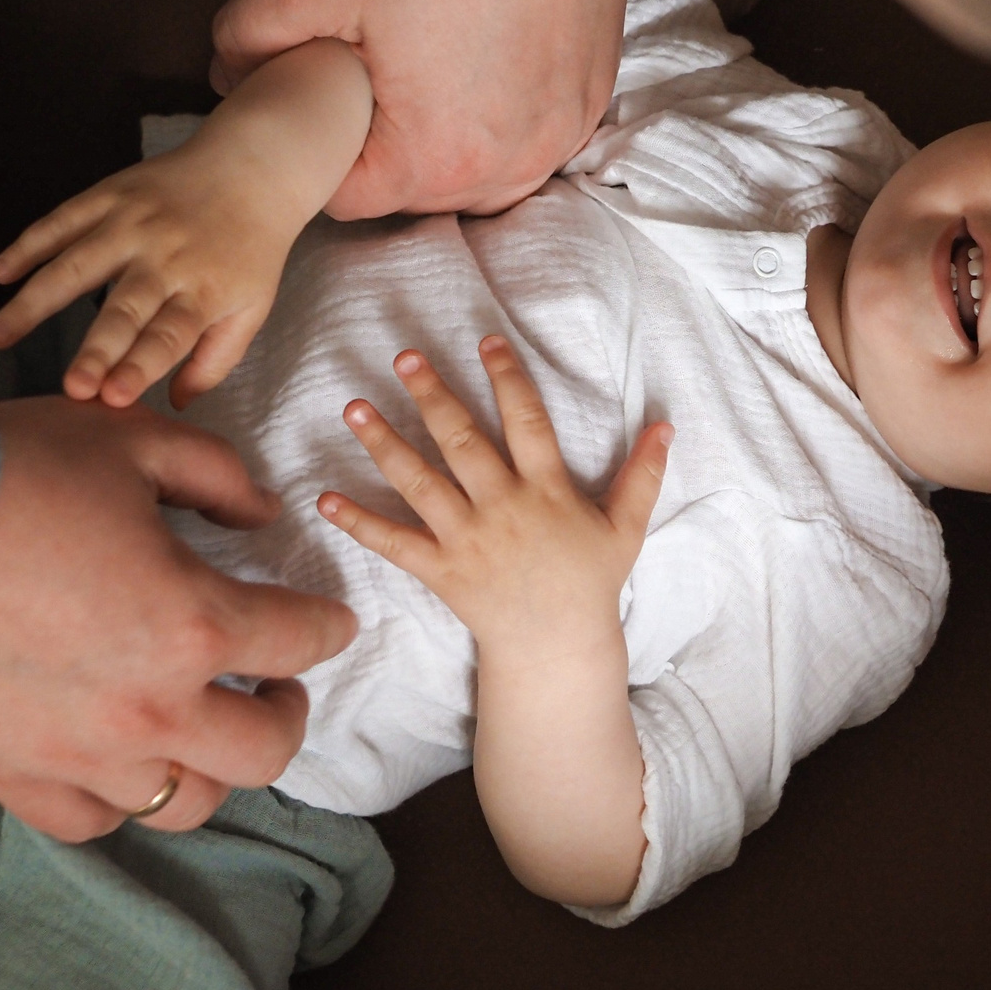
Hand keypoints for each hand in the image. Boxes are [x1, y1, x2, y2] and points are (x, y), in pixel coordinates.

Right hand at [0, 150, 292, 409]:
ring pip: (77, 265)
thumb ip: (216, 358)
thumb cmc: (250, 250)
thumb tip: (178, 405)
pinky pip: (63, 220)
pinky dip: (30, 244)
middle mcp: (165, 259)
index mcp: (203, 291)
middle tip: (70, 387)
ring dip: (35, 302)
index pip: (168, 337)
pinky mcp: (110, 194)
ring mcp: (134, 224)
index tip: (112, 398)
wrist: (251, 168)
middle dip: (97, 351)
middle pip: (125, 310)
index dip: (141, 368)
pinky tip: (1, 272)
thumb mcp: (252, 307)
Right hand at [0, 396, 354, 839]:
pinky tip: (122, 762)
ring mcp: (78, 755)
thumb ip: (216, 477)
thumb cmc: (7, 470)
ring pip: (185, 801)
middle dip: (287, 714)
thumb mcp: (132, 440)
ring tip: (203, 728)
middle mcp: (148, 708)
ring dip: (209, 763)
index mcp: (192, 624)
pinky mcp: (9, 775)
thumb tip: (261, 514)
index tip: (328, 621)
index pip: (298, 640)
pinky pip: (90, 821)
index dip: (326, 625)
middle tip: (276, 685)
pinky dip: (120, 799)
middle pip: (263, 751)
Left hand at [212, 0, 629, 217]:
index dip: (315, 141)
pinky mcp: (588, 101)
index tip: (318, 86)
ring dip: (443, 131)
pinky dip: (499, 108)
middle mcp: (506, 170)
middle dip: (380, 137)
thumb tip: (232, 79)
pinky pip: (527, 134)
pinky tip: (483, 51)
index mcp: (431, 161)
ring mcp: (557, 139)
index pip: (342, 195)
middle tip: (371, 58)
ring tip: (428, 58)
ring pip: (473, 168)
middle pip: (411, 186)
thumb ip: (242, 41)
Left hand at [315, 338, 670, 648]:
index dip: (507, 379)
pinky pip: (393, 544)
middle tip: (405, 356)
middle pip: (462, 443)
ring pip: (420, 484)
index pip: (527, 422)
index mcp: (546, 491)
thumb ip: (642, 475)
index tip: (486, 341)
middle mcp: (502, 509)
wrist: (556, 647)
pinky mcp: (440, 570)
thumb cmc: (590, 583)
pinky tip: (324, 498)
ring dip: (384, 444)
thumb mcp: (625, 528)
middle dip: (433, 396)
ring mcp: (467, 540)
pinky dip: (358, 523)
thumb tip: (666, 425)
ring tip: (353, 406)